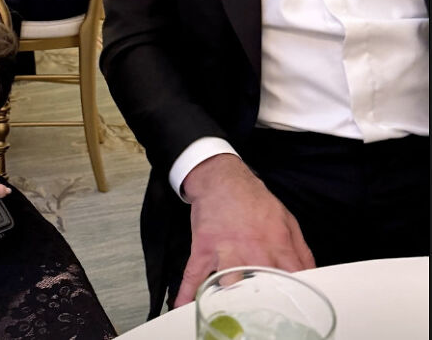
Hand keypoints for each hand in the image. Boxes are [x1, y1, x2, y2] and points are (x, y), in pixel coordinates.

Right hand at [173, 154, 314, 307]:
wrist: (222, 178)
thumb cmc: (254, 199)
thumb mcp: (286, 219)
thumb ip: (301, 250)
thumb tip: (312, 276)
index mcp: (277, 242)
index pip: (294, 275)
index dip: (298, 295)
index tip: (297, 310)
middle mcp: (253, 248)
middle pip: (262, 283)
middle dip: (265, 303)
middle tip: (265, 319)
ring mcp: (226, 248)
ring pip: (229, 280)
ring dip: (229, 299)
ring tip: (230, 316)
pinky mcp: (205, 247)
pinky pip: (194, 273)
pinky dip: (187, 292)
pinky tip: (184, 306)